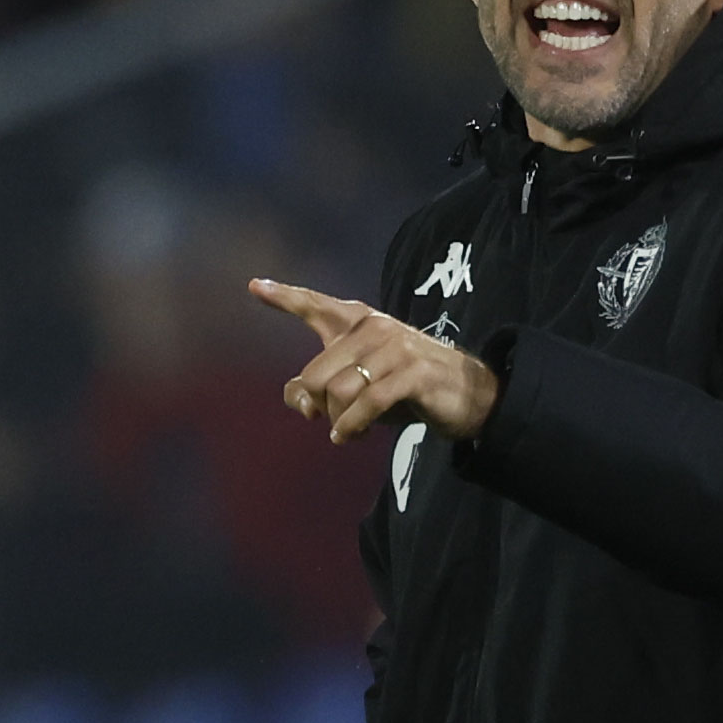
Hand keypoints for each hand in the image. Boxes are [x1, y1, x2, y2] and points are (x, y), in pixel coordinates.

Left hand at [248, 278, 500, 443]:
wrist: (468, 395)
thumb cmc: (407, 388)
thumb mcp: (361, 385)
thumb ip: (323, 386)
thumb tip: (299, 402)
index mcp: (360, 322)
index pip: (316, 306)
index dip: (284, 297)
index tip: (255, 286)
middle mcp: (374, 327)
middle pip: (317, 373)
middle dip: (318, 405)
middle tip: (329, 421)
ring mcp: (395, 348)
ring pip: (339, 391)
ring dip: (338, 419)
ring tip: (349, 430)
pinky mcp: (413, 373)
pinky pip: (366, 403)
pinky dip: (352, 425)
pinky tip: (349, 435)